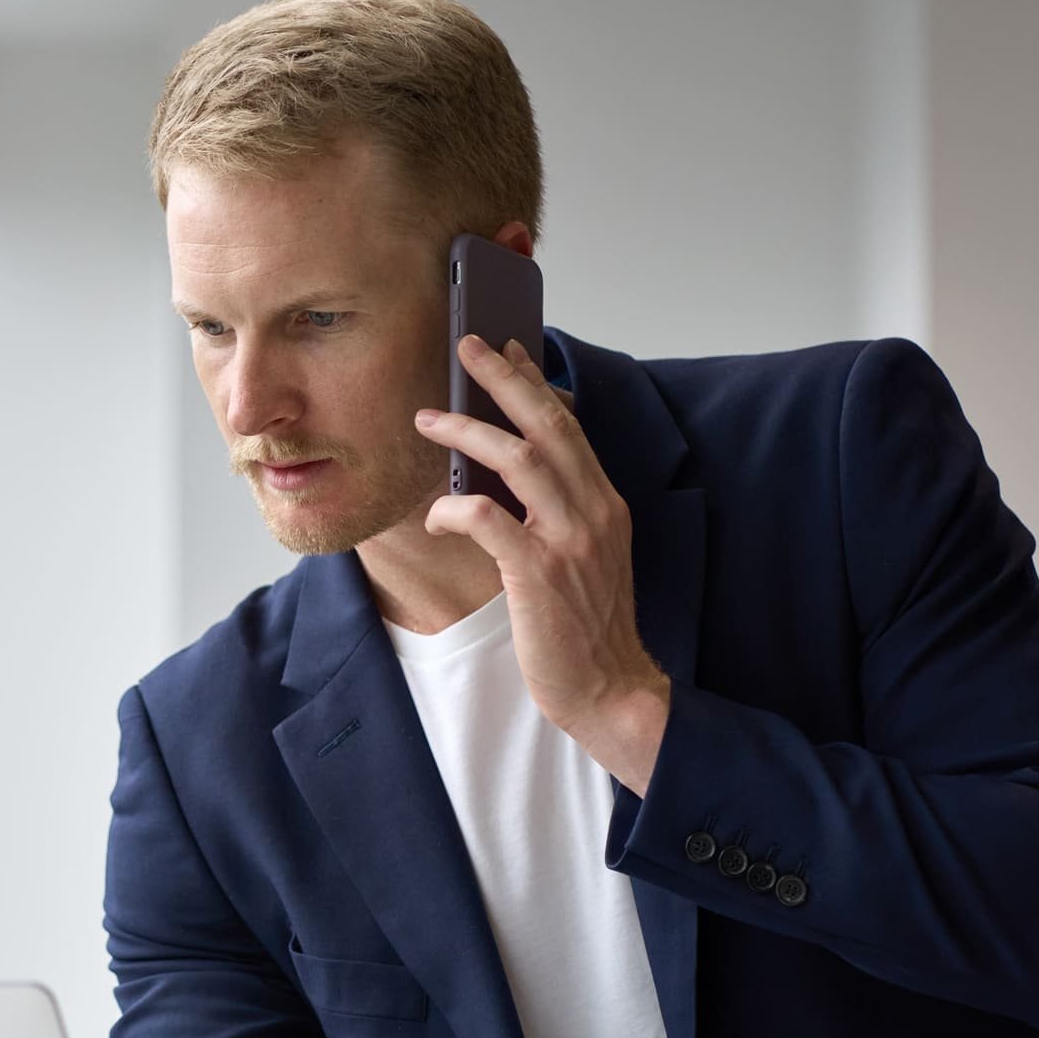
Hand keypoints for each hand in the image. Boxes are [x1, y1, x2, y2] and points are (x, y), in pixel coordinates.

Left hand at [416, 335, 671, 793]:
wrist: (610, 689)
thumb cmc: (587, 630)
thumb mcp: (585, 558)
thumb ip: (557, 515)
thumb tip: (503, 477)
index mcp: (605, 505)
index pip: (569, 428)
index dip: (536, 385)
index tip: (510, 350)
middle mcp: (593, 512)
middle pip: (547, 426)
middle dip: (505, 381)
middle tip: (468, 348)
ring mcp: (569, 540)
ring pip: (518, 459)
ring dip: (469, 432)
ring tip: (428, 419)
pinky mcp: (538, 572)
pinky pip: (488, 518)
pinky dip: (456, 507)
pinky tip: (437, 512)